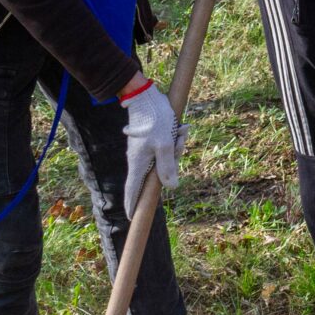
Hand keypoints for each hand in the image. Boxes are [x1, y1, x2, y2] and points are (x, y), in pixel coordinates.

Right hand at [121, 80, 185, 216]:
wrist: (146, 96)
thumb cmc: (155, 120)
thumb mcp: (165, 144)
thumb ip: (167, 167)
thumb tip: (171, 187)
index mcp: (138, 163)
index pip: (133, 189)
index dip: (133, 204)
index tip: (132, 218)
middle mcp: (139, 159)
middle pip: (158, 174)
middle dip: (173, 163)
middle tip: (178, 142)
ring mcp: (144, 150)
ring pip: (166, 159)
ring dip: (177, 146)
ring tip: (180, 130)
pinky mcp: (151, 141)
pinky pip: (167, 147)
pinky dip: (176, 139)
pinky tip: (182, 127)